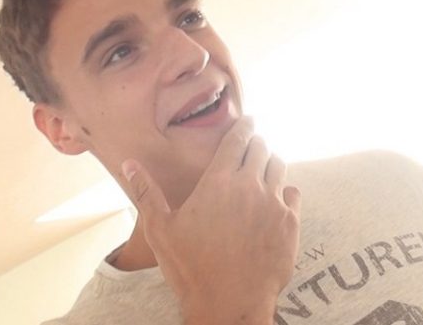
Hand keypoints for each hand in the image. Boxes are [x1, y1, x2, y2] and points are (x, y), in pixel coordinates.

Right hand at [121, 117, 301, 324]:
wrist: (229, 303)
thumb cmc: (191, 267)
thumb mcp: (160, 229)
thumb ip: (146, 192)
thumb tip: (129, 163)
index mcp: (218, 182)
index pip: (236, 140)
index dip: (244, 126)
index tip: (250, 120)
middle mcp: (250, 186)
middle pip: (261, 148)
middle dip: (257, 143)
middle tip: (254, 144)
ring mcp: (273, 204)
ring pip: (279, 167)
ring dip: (271, 163)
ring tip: (265, 167)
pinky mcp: (290, 223)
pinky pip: (293, 194)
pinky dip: (285, 191)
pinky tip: (278, 198)